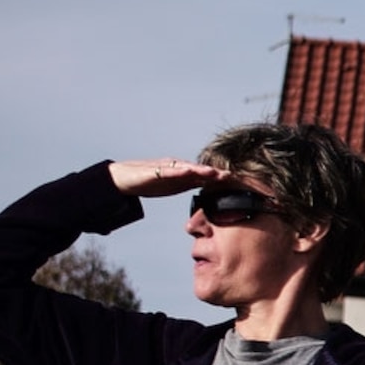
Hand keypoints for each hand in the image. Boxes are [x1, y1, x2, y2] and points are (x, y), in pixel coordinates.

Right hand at [107, 158, 233, 197]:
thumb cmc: (152, 182)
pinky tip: (189, 171)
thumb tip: (210, 196)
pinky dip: (179, 171)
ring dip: (202, 170)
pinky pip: (168, 171)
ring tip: (215, 172)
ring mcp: (167, 168)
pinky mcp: (154, 171)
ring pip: (188, 168)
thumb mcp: (175, 186)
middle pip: (201, 171)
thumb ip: (191, 186)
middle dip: (217, 173)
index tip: (240, 182)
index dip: (222, 179)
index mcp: (185, 174)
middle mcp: (179, 168)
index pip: (206, 176)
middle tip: (234, 176)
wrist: (125, 178)